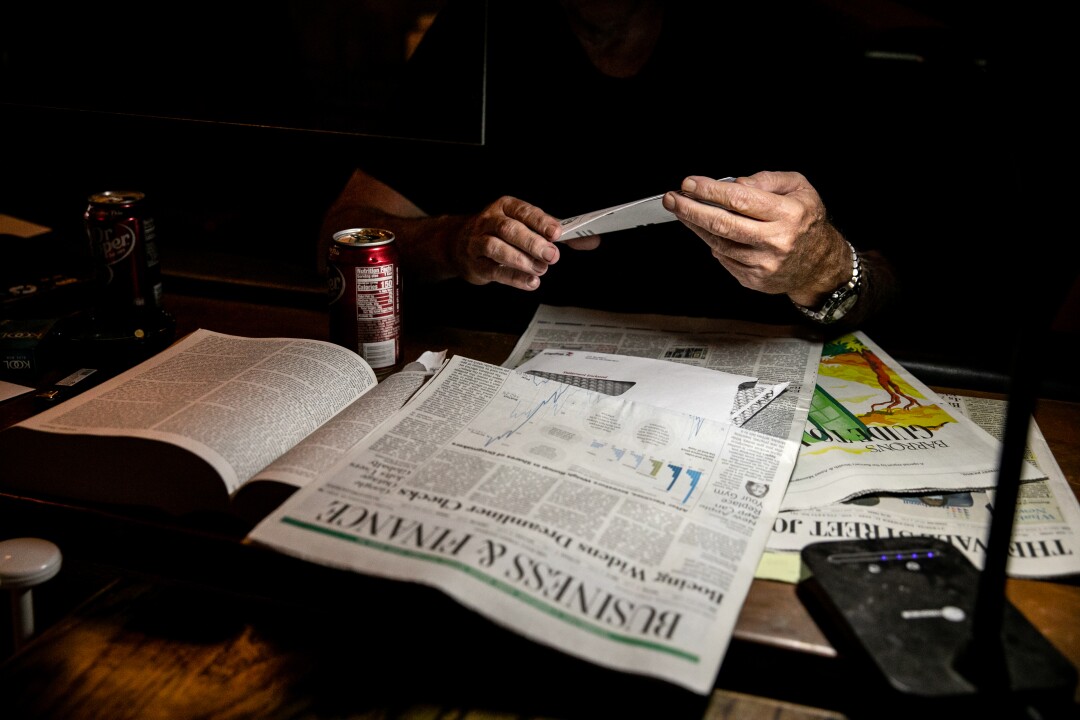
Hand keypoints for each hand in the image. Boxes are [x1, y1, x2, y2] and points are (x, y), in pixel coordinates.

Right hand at [452, 196, 565, 289]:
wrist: (458, 243)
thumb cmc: (495, 232)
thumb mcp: (514, 221)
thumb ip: (537, 227)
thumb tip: (562, 235)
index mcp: (503, 207)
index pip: (523, 211)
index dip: (541, 222)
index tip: (556, 233)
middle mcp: (488, 221)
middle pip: (509, 229)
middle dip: (532, 243)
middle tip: (551, 255)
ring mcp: (478, 242)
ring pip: (497, 248)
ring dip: (522, 260)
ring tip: (541, 269)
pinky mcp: (475, 264)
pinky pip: (494, 271)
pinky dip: (514, 278)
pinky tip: (530, 282)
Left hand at [661, 171, 851, 306]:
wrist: (819, 264)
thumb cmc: (806, 221)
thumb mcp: (799, 188)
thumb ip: (767, 179)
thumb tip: (734, 183)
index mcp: (788, 214)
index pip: (740, 199)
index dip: (710, 191)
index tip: (689, 184)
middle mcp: (776, 240)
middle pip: (723, 223)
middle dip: (691, 209)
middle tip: (672, 199)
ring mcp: (763, 263)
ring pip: (718, 242)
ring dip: (695, 226)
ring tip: (682, 211)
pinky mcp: (754, 279)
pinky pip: (724, 259)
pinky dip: (712, 243)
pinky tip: (706, 231)